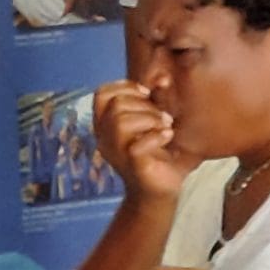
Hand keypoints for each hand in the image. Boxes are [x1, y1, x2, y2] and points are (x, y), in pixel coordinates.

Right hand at [92, 80, 189, 203]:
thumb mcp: (159, 122)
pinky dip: (156, 137)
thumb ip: (158, 100)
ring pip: (120, 121)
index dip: (124, 86)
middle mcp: (105, 138)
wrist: (160, 192)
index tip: (147, 94)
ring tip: (166, 126)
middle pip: (114, 105)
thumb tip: (162, 77)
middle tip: (163, 117)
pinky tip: (167, 137)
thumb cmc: (160, 155)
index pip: (102, 94)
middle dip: (144, 104)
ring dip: (150, 119)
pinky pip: (135, 146)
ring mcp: (116, 153)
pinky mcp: (131, 166)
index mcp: (107, 125)